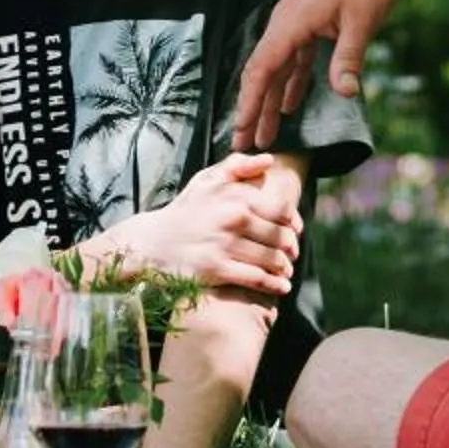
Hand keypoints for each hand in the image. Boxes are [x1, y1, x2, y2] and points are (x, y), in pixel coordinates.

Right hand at [80, 153, 301, 295]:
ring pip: (272, 259)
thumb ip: (238, 166)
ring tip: (286, 270)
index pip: (282, 211)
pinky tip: (282, 287)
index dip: (294, 223)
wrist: (153, 242)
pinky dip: (274, 284)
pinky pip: (257, 278)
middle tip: (292, 254)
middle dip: (291, 248)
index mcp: (235, 196)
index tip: (295, 231)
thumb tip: (269, 160)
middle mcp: (233, 219)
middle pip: (280, 237)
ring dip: (284, 268)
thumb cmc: (186, 210)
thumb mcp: (207, 180)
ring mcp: (225, 245)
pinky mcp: (218, 269)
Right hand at [232, 0, 403, 149]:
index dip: (249, 103)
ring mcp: (297, 21)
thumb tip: (345, 93)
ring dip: (272, 101)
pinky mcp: (311, 21)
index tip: (241, 132)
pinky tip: (291, 105)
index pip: (261, 69)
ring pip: (278, 68)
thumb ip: (349, 57)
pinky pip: (295, 58)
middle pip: (262, 73)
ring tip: (266, 134)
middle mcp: (286, 22)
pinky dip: (292, 82)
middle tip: (244, 144)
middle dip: (253, 109)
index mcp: (290, 21)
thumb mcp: (362, 20)